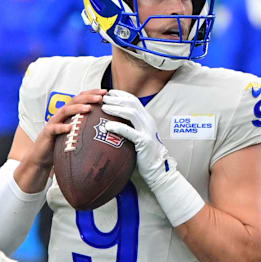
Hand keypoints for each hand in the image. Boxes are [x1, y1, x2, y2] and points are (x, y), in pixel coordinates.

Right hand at [17, 89, 106, 192]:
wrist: (42, 157)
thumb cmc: (61, 144)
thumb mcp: (76, 133)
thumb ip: (86, 127)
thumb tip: (108, 127)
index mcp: (69, 113)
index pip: (81, 98)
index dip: (93, 93)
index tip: (106, 92)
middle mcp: (61, 115)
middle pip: (74, 101)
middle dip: (88, 97)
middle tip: (100, 97)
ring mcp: (54, 122)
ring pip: (65, 111)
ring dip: (77, 108)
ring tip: (89, 108)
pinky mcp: (47, 133)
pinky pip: (55, 129)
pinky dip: (62, 127)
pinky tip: (70, 127)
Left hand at [102, 89, 204, 226]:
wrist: (158, 169)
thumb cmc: (144, 154)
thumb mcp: (137, 136)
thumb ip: (129, 127)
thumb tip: (112, 122)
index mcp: (146, 119)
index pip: (133, 100)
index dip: (121, 95)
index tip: (108, 93)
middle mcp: (147, 121)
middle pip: (131, 103)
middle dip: (116, 99)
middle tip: (102, 98)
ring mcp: (147, 131)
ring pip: (131, 113)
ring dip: (116, 109)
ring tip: (104, 107)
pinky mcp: (144, 142)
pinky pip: (129, 132)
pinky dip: (118, 127)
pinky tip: (107, 126)